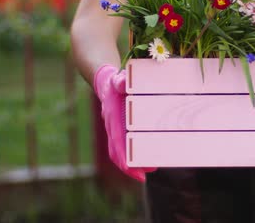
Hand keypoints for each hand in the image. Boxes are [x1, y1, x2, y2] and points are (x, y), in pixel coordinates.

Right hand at [94, 65, 155, 181]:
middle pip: (117, 152)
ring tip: (149, 169)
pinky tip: (144, 160)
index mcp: (111, 117)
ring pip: (119, 152)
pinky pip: (122, 147)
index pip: (116, 141)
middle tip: (144, 175)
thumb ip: (120, 81)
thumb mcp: (118, 79)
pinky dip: (130, 156)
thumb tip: (121, 81)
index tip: (130, 167)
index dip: (122, 155)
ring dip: (132, 163)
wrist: (105, 82)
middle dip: (129, 166)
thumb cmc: (114, 81)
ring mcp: (114, 130)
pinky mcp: (118, 130)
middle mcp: (111, 126)